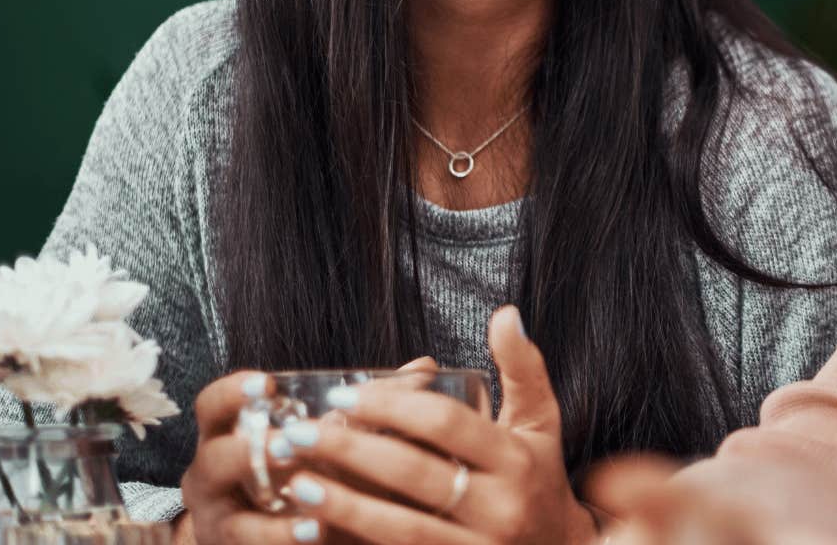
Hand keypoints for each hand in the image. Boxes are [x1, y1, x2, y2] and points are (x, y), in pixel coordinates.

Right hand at [181, 357, 440, 543]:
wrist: (273, 533)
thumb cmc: (307, 473)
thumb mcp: (328, 438)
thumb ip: (370, 406)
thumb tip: (423, 368)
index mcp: (230, 436)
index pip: (212, 406)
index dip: (234, 391)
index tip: (268, 382)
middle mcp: (213, 477)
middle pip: (215, 458)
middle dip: (250, 451)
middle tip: (288, 444)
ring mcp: (221, 521)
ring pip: (233, 516)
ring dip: (272, 508)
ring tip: (306, 493)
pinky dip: (284, 539)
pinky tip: (318, 529)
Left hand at [277, 305, 595, 543]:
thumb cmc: (540, 479)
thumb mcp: (541, 423)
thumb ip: (523, 368)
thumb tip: (505, 314)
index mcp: (516, 461)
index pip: (447, 424)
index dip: (393, 405)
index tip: (346, 395)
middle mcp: (499, 509)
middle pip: (415, 474)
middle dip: (352, 452)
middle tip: (299, 433)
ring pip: (400, 527)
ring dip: (343, 505)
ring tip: (295, 483)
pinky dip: (354, 541)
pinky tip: (313, 530)